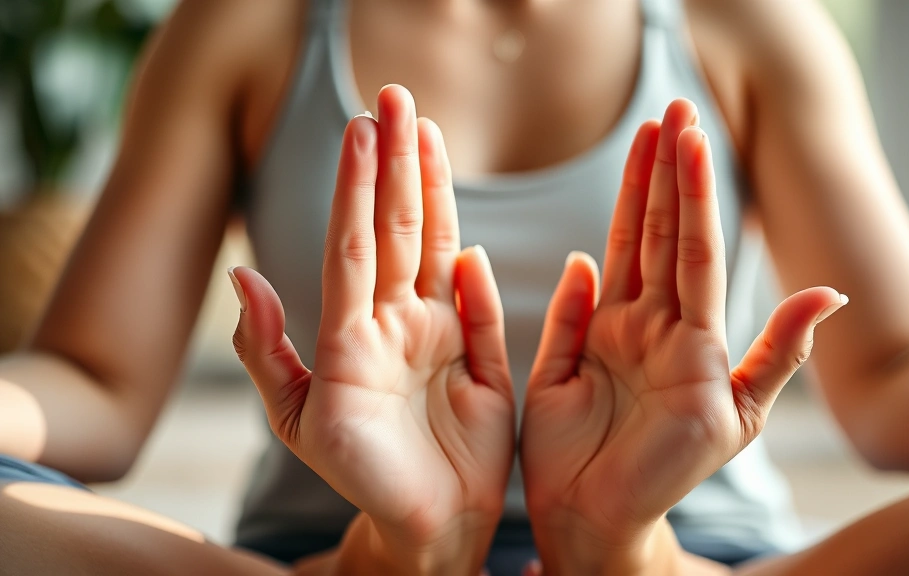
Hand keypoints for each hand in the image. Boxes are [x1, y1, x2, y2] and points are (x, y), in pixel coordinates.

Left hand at [229, 85, 514, 574]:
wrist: (420, 526)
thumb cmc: (358, 471)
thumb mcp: (298, 417)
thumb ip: (268, 350)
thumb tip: (242, 277)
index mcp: (355, 330)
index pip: (356, 244)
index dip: (360, 187)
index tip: (363, 130)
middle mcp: (400, 322)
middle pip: (398, 232)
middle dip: (398, 166)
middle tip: (396, 100)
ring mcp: (445, 338)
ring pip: (438, 254)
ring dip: (435, 196)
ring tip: (429, 137)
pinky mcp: (487, 365)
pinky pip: (486, 315)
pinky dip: (477, 281)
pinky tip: (464, 242)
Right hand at [520, 99, 846, 574]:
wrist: (606, 518)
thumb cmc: (675, 470)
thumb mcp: (741, 416)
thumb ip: (777, 354)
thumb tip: (827, 292)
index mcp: (691, 335)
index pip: (693, 247)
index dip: (692, 191)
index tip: (693, 135)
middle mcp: (650, 326)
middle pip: (659, 236)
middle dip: (666, 173)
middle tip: (672, 109)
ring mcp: (605, 338)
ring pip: (622, 254)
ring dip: (631, 199)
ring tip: (641, 143)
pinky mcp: (563, 357)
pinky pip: (566, 310)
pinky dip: (577, 280)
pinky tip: (587, 252)